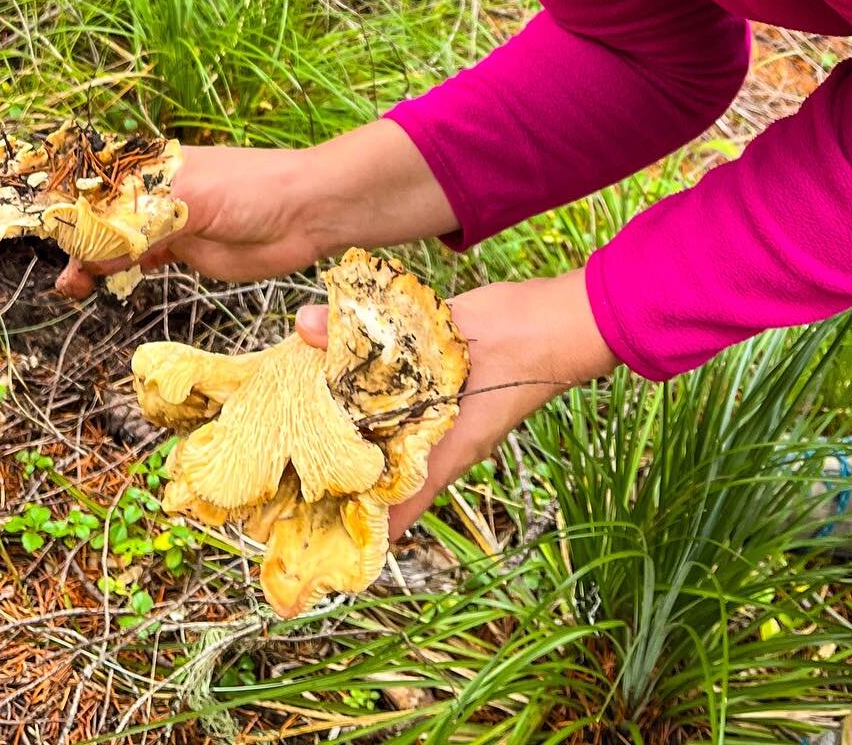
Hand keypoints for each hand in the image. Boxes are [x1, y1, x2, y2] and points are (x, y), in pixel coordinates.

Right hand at [54, 119, 457, 298]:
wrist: (306, 214)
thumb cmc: (252, 188)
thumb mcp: (189, 201)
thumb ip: (138, 223)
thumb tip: (91, 249)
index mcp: (153, 167)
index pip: (96, 179)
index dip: (63, 198)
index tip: (29, 219)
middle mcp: (155, 191)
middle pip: (100, 214)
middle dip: (72, 237)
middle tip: (50, 266)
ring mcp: (169, 221)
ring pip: (117, 242)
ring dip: (91, 261)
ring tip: (68, 287)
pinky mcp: (186, 250)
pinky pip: (140, 260)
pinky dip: (118, 272)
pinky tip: (97, 285)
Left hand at [295, 269, 617, 540]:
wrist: (561, 320)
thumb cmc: (512, 334)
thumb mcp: (438, 328)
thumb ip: (369, 329)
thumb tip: (302, 326)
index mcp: (442, 452)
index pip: (393, 513)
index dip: (354, 528)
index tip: (309, 531)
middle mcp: (444, 449)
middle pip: (384, 481)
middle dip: (342, 480)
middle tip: (290, 472)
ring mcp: (449, 428)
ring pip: (392, 448)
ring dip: (355, 440)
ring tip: (303, 428)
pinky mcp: (451, 401)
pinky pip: (405, 418)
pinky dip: (374, 407)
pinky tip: (342, 385)